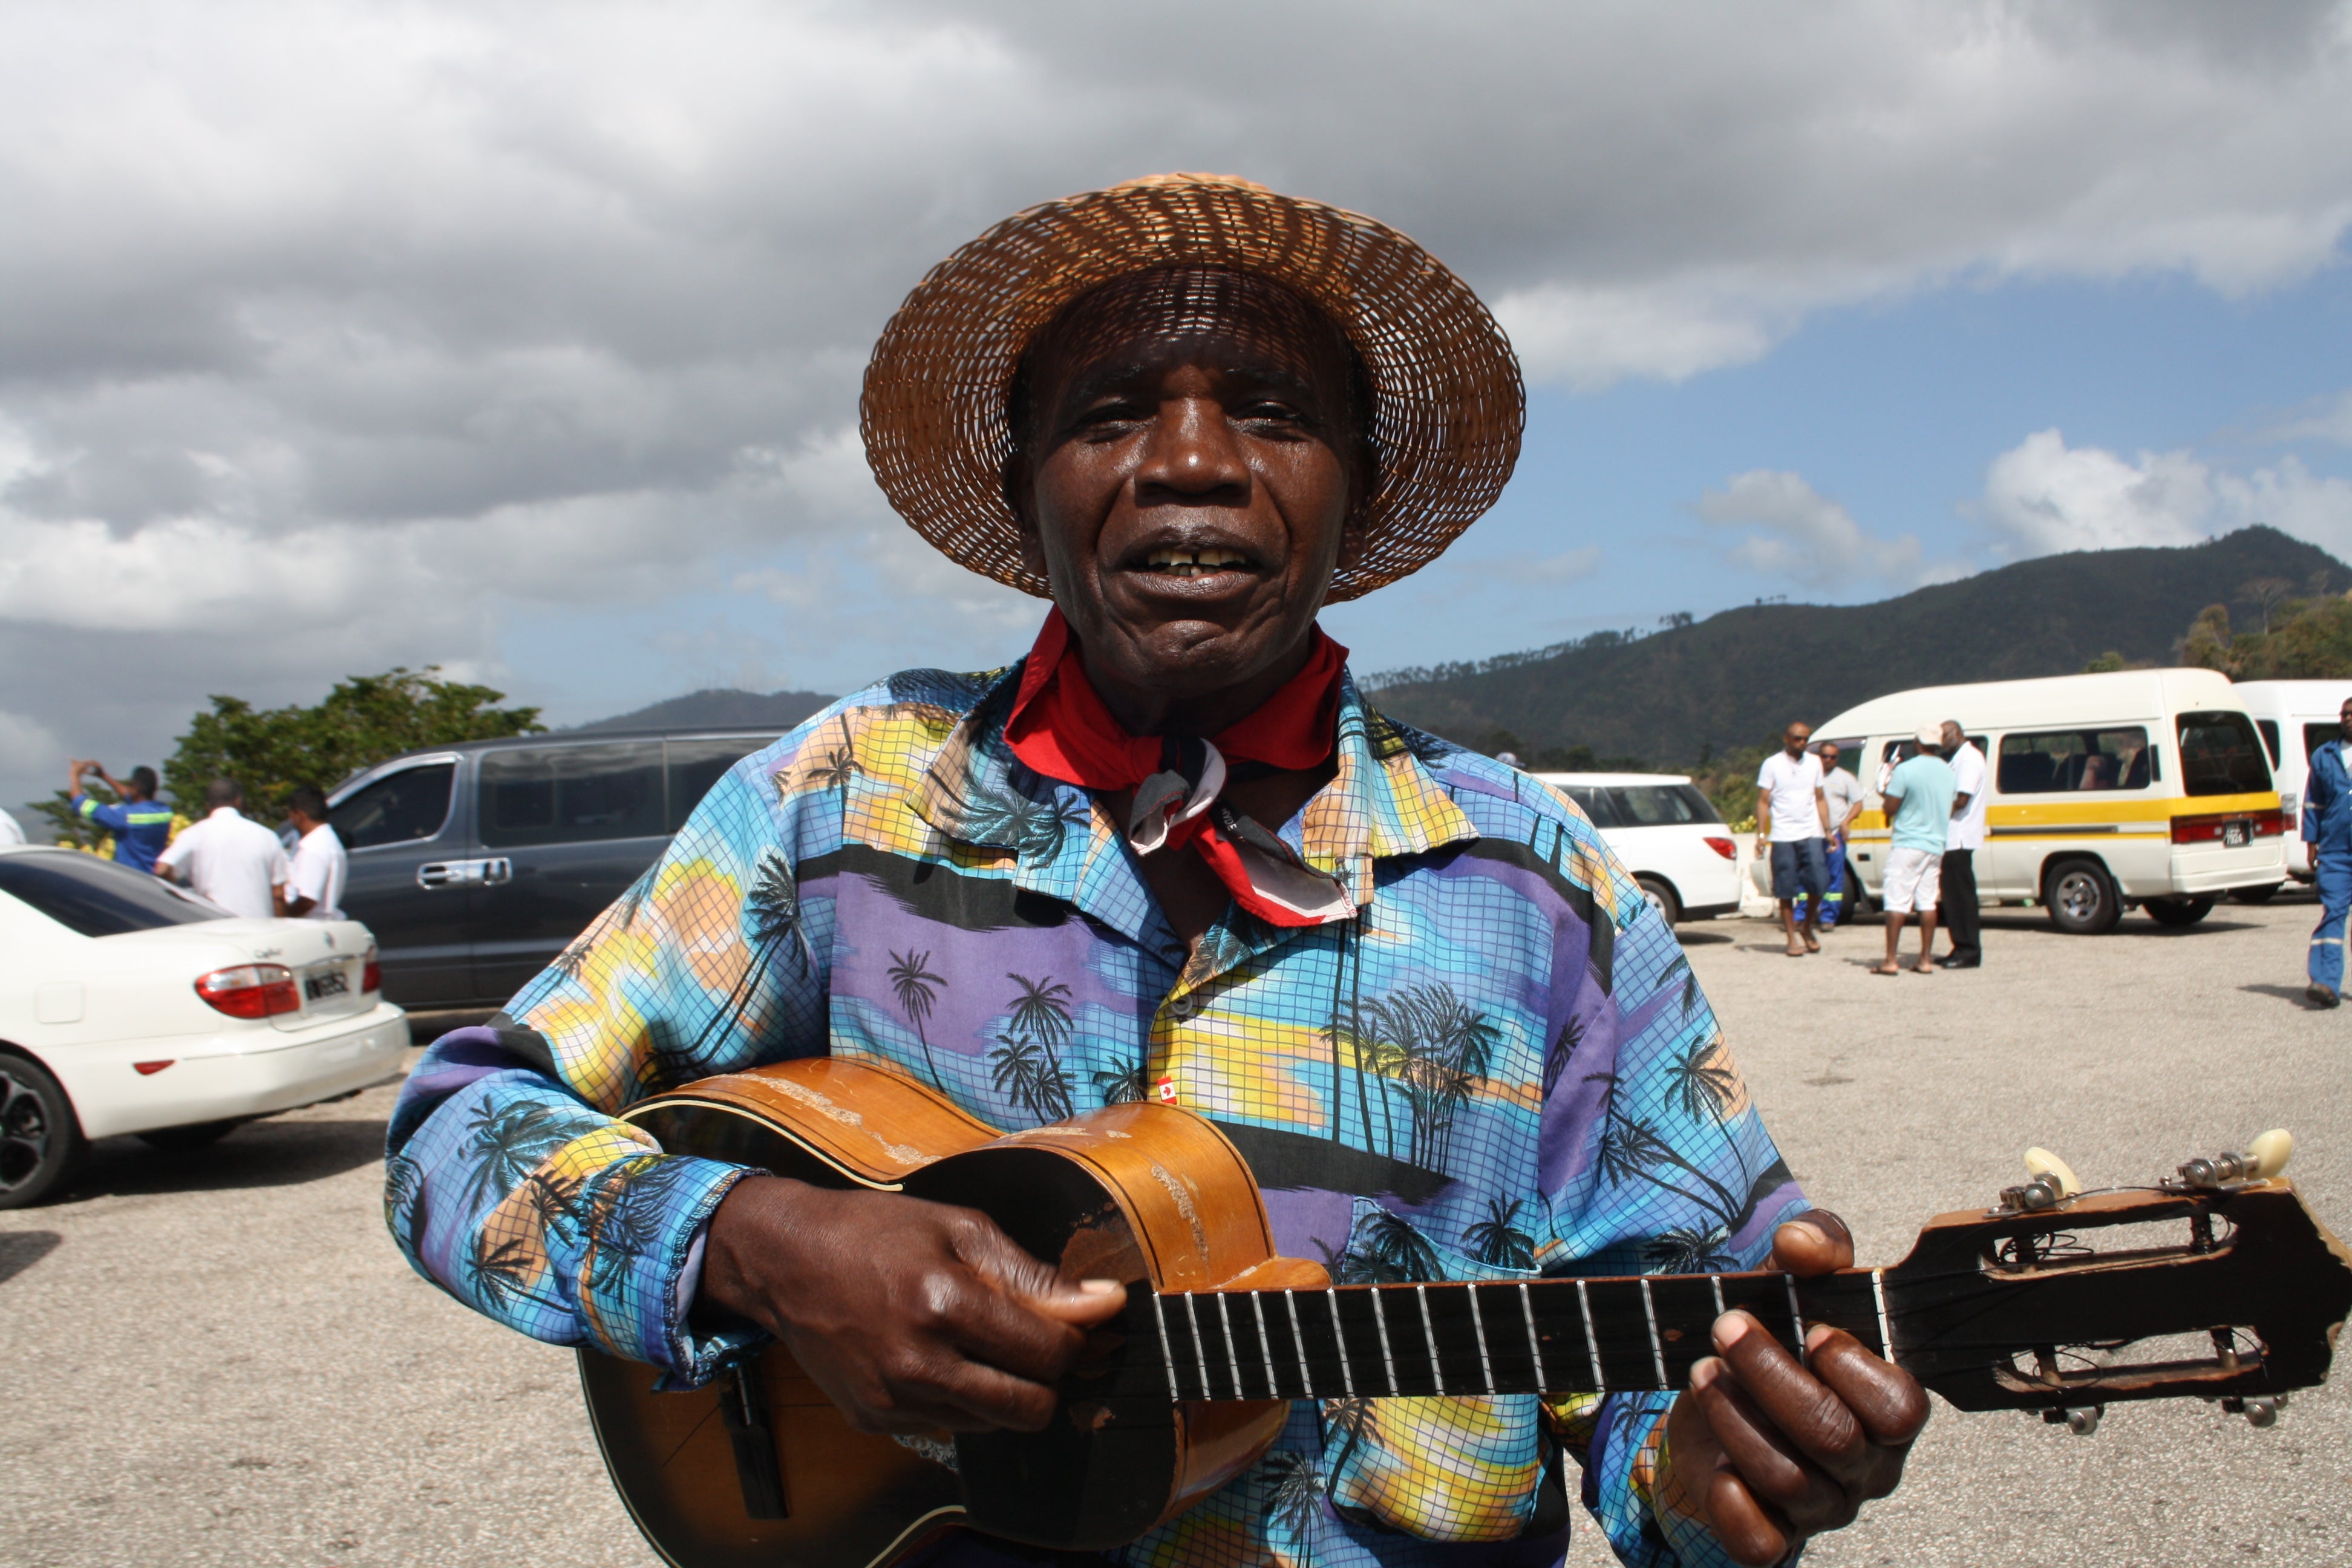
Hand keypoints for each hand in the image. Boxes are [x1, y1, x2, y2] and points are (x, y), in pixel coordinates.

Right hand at [699, 1176, 1125, 1434]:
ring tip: (980, 1343)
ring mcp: (893, 1399)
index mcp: (944, 1303)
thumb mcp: (961, 1229)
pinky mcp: (875, 1420)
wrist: (787, 1261)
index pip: (1047, 1353)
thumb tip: (1103, 1305)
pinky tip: (941, 1358)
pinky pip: (950, 1428)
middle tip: (1035, 1342)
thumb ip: (1034, 1276)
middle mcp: (917, 1363)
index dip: (1075, 1339)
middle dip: (1048, 1378)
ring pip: (993, 1424)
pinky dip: (962, 1400)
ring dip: (1005, 1390)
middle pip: (1029, 1407)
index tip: (1077, 1320)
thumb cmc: (878, 1233)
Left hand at [1662, 1212, 1928, 1565]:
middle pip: (1833, 1436)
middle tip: (1726, 1329)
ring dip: (1735, 1417)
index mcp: (1889, 1407)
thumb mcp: (1793, 1279)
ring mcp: (1824, 1505)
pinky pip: (1763, 1542)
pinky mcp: (1775, 1534)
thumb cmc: (1775, 1336)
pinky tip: (1716, 1464)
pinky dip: (1733, 1503)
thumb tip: (1803, 1244)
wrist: (1719, 1393)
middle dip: (1769, 1375)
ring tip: (1702, 1371)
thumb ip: (1814, 1245)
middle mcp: (1867, 1464)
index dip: (1851, 1366)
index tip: (1806, 1328)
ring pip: (1787, 1479)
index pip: (1899, 1406)